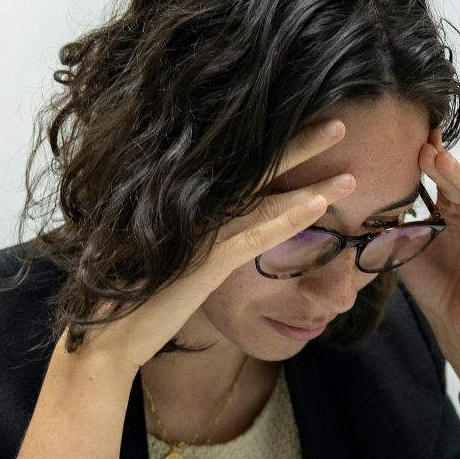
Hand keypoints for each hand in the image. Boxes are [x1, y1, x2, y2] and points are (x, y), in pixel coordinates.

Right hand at [58, 119, 354, 375]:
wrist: (109, 335)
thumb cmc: (139, 298)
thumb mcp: (173, 259)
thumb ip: (198, 239)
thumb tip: (218, 230)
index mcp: (190, 206)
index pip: (243, 168)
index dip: (278, 145)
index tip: (310, 126)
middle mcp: (195, 209)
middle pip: (257, 169)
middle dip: (301, 145)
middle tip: (339, 123)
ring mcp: (200, 233)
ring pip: (265, 199)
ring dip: (311, 184)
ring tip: (350, 174)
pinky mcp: (204, 263)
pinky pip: (255, 236)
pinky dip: (289, 219)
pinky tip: (320, 207)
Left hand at [395, 127, 459, 355]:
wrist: (455, 325)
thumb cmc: (436, 287)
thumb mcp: (405, 252)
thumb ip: (391, 227)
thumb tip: (366, 203)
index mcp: (448, 212)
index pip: (438, 178)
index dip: (427, 159)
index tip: (412, 137)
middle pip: (456, 182)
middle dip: (439, 165)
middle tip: (421, 148)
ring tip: (444, 159)